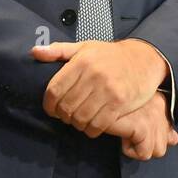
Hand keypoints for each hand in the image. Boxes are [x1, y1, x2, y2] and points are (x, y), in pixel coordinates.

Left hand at [33, 39, 167, 136]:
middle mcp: (93, 75)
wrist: (143, 59)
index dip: (49, 105)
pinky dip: (91, 130)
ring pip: (81, 118)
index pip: (54, 90)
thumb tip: (34, 52)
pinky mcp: (120, 103)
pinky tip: (91, 126)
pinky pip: (98, 125)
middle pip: (66, 106)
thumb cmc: (110, 55)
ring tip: (78, 120)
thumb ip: (58, 50)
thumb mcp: (84, 47)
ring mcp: (108, 90)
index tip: (51, 109)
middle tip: (65, 116)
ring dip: (76, 124)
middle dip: (62, 116)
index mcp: (81, 61)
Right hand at [107, 92, 177, 160]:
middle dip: (147, 145)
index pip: (171, 132)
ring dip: (139, 148)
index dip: (156, 139)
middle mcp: (159, 108)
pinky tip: (121, 136)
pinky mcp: (143, 127)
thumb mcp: (135, 108)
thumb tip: (173, 139)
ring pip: (158, 151)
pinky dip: (129, 150)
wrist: (95, 96)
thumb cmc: (109, 101)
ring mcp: (152, 117)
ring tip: (126, 134)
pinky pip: (144, 153)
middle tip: (130, 134)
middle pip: (164, 145)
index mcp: (159, 101)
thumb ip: (156, 121)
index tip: (140, 134)